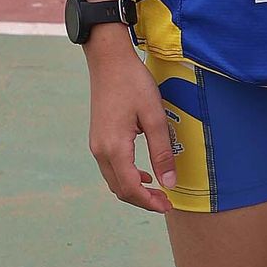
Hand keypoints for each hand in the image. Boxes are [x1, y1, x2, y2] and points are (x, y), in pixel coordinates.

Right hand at [86, 35, 177, 210]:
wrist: (109, 61)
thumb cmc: (133, 84)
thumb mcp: (154, 116)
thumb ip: (162, 152)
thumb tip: (169, 183)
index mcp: (114, 147)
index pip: (130, 188)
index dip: (149, 202)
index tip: (168, 205)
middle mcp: (100, 150)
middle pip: (120, 189)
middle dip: (143, 201)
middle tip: (166, 202)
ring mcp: (96, 145)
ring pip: (114, 180)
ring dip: (135, 190)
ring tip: (158, 192)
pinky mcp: (98, 138)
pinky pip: (111, 168)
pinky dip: (127, 177)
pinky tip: (144, 174)